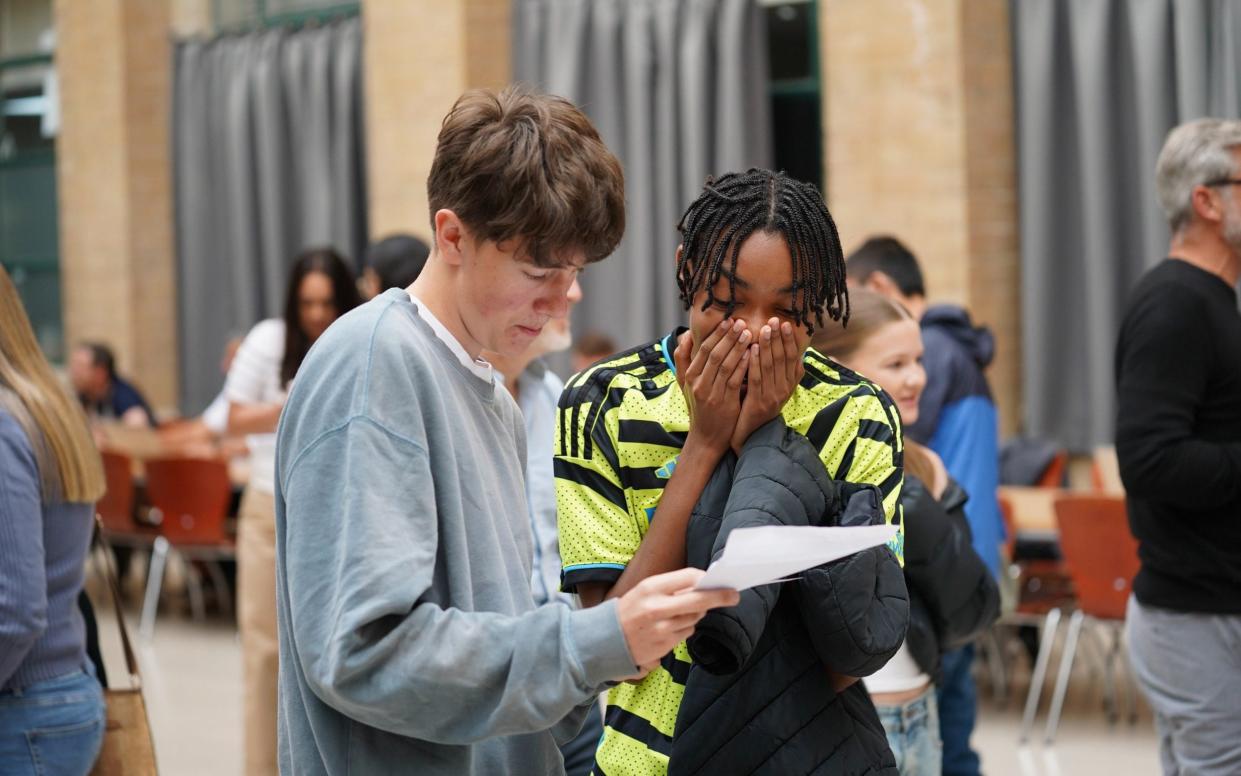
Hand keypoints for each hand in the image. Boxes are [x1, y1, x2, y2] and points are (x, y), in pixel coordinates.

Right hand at [615, 568, 739, 670]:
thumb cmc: (630, 610)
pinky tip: (669, 626)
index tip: (716, 579)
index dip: (705, 578)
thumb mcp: (645, 590)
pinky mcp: (665, 645)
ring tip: (676, 612)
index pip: (688, 577)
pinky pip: (687, 632)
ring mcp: (662, 629)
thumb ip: (672, 586)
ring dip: (695, 614)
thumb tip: (703, 584)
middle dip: (719, 597)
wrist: (607, 638)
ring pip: (695, 618)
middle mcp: (657, 608)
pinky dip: (685, 627)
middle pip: (698, 600)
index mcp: (651, 588)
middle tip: (734, 595)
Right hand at [673, 320, 751, 455]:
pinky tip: (750, 355)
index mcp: (689, 376)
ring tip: (748, 333)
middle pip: (714, 354)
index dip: (716, 334)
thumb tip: (686, 335)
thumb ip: (683, 359)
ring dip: (737, 348)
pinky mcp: (724, 403)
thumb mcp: (685, 383)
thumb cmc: (699, 406)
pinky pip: (734, 380)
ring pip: (724, 365)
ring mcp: (711, 394)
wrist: (706, 436)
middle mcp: (698, 383)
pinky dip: (742, 366)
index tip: (729, 320)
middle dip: (728, 337)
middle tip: (741, 322)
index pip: (703, 349)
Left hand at [731, 319, 803, 452]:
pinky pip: (757, 379)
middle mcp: (784, 390)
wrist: (750, 436)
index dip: (789, 340)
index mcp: (789, 385)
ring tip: (764, 329)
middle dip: (779, 338)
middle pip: (783, 359)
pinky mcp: (758, 403)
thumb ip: (780, 371)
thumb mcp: (774, 388)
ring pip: (771, 367)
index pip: (792, 358)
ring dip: (768, 346)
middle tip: (775, 320)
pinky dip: (755, 362)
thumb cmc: (759, 407)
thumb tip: (789, 348)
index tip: (785, 323)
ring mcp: (773, 397)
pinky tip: (751, 349)